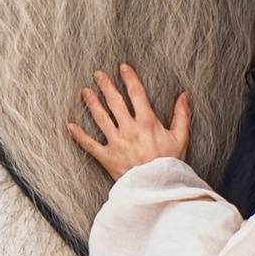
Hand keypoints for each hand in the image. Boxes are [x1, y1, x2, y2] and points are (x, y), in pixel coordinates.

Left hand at [69, 65, 193, 178]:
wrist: (159, 189)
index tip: (122, 67)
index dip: (129, 78)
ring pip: (100, 118)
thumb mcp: (181, 138)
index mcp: (147, 122)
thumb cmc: (170, 164)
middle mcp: (129, 129)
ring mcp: (116, 142)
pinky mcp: (107, 157)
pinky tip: (70, 125)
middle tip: (98, 74)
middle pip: (114, 102)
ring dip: (92, 103)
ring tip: (85, 91)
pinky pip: (90, 145)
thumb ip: (182, 115)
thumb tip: (184, 95)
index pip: (136, 93)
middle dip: (105, 85)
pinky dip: (79, 135)